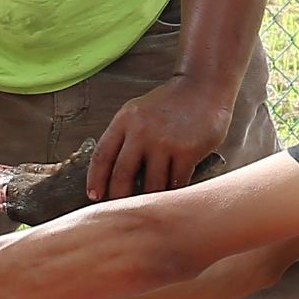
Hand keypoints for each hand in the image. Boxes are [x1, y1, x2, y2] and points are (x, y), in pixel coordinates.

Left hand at [88, 76, 231, 200]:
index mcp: (124, 120)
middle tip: (121, 210)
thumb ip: (124, 136)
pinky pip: (176, 182)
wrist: (204, 87)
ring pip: (151, 185)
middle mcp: (141, 132)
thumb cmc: (169, 103)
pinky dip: (172, 193)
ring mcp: (165, 142)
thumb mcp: (138, 112)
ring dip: (149, 199)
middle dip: (119, 197)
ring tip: (147, 206)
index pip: (101, 156)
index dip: (95, 179)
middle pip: (122, 175)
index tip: (94, 196)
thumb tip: (110, 172)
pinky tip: (170, 197)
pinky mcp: (188, 151)